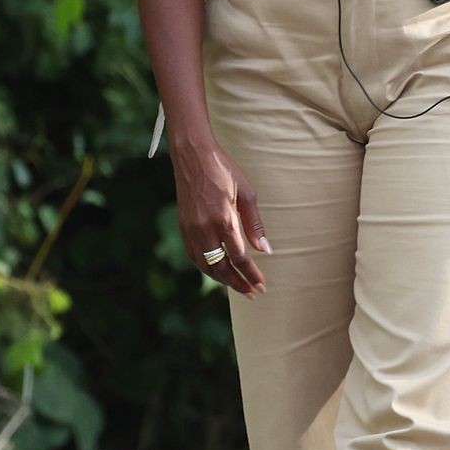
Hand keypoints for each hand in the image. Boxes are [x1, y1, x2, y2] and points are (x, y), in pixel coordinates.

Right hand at [173, 140, 270, 297]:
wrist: (193, 156)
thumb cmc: (224, 171)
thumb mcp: (247, 193)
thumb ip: (255, 225)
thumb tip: (265, 251)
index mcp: (223, 219)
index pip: (239, 258)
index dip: (251, 275)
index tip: (261, 286)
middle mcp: (204, 228)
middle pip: (221, 268)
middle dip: (238, 283)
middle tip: (252, 293)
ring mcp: (191, 229)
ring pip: (205, 266)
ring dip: (222, 280)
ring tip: (238, 286)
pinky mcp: (183, 227)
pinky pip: (194, 256)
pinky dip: (206, 268)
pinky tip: (217, 271)